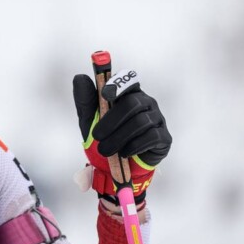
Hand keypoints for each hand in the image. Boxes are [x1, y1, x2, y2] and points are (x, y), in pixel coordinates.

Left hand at [72, 69, 170, 203]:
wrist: (116, 165)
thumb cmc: (105, 135)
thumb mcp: (90, 118)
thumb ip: (85, 99)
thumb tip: (79, 77)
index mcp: (129, 93)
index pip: (128, 81)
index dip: (119, 84)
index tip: (105, 93)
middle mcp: (146, 102)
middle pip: (132, 103)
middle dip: (111, 121)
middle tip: (96, 136)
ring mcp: (157, 118)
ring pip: (140, 122)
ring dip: (119, 138)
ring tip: (105, 150)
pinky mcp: (164, 137)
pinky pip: (152, 137)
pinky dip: (134, 146)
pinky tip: (124, 152)